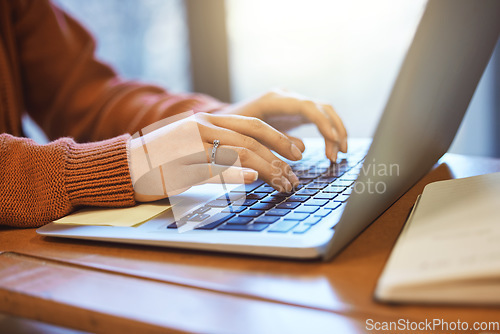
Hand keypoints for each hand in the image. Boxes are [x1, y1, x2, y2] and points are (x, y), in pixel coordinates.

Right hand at [128, 112, 301, 201]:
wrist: (125, 163)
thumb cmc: (162, 157)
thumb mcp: (193, 144)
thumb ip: (219, 146)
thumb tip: (252, 161)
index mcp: (207, 120)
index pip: (252, 125)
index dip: (279, 138)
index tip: (297, 151)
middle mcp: (202, 128)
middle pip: (250, 140)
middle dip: (279, 156)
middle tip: (295, 173)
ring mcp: (191, 146)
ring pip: (238, 153)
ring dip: (266, 169)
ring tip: (282, 183)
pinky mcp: (181, 166)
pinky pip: (214, 169)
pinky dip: (235, 174)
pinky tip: (252, 179)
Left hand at [215, 89, 347, 160]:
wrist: (220, 122)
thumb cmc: (229, 131)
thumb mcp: (248, 137)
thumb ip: (273, 142)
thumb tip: (301, 151)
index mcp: (273, 100)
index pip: (306, 106)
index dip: (322, 123)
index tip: (333, 141)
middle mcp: (285, 96)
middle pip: (321, 106)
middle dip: (335, 129)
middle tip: (339, 152)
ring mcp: (291, 102)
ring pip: (324, 111)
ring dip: (335, 131)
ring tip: (338, 154)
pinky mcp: (294, 111)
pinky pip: (318, 119)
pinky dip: (327, 133)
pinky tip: (330, 150)